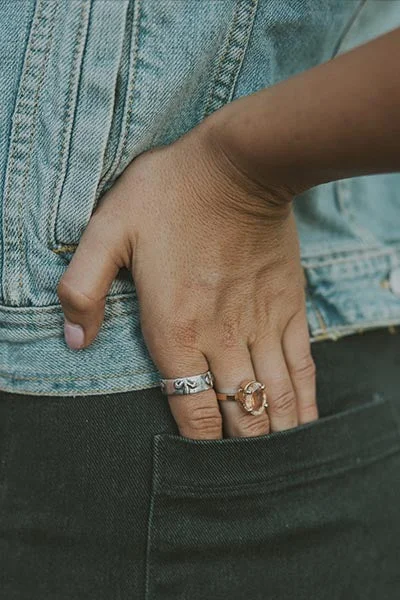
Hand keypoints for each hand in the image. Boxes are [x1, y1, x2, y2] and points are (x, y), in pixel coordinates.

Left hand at [57, 117, 317, 438]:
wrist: (238, 167)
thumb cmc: (170, 194)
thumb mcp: (108, 229)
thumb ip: (82, 287)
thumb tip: (73, 339)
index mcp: (176, 329)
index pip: (192, 409)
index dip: (199, 446)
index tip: (203, 466)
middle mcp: (223, 338)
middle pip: (238, 413)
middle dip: (241, 451)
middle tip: (241, 474)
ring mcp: (262, 325)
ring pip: (274, 399)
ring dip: (275, 436)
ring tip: (277, 462)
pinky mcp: (290, 308)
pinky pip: (302, 367)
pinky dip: (304, 401)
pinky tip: (304, 422)